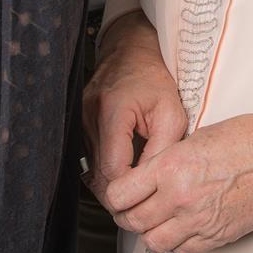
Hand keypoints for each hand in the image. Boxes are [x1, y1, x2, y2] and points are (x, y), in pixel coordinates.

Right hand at [83, 14, 186, 181]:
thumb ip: (162, 149)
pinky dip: (104, 170)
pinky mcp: (79, 125)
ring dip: (111, 183)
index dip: (129, 189)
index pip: (112, 169)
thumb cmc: (155, 78)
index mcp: (112, 112)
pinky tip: (122, 170)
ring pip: (91, 170)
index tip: (146, 197)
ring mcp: (80, 121)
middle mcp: (89, 117)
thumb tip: (151, 182)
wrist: (132, 50)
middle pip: (97, 174)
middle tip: (141, 202)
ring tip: (134, 187)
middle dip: (119, 192)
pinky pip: (89, 159)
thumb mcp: (172, 113)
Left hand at [99, 110, 252, 252]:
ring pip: (154, 242)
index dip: (114, 195)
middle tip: (133, 207)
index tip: (119, 192)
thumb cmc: (249, 138)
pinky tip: (182, 224)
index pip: (119, 195)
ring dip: (152, 231)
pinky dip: (176, 240)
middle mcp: (181, 198)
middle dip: (128, 215)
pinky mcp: (217, 236)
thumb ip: (167, 161)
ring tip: (159, 217)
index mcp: (171, 167)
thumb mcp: (196, 137)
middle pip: (133, 222)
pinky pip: (182, 249)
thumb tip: (147, 177)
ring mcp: (199, 221)